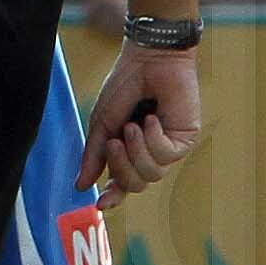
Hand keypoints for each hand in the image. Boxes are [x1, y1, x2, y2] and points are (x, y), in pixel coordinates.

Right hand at [77, 41, 202, 196]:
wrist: (148, 58)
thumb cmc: (125, 85)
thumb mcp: (103, 122)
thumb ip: (95, 154)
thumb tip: (81, 185)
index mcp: (127, 150)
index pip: (121, 183)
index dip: (112, 196)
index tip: (100, 205)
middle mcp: (147, 152)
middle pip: (136, 184)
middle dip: (121, 167)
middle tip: (114, 142)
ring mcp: (167, 147)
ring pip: (152, 174)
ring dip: (137, 151)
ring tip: (132, 126)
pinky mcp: (184, 138)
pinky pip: (167, 155)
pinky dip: (154, 138)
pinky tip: (152, 119)